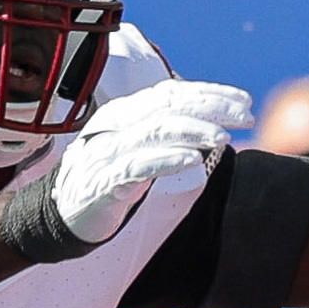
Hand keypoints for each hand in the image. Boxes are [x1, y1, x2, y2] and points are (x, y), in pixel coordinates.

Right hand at [43, 77, 258, 240]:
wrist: (64, 214)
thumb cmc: (109, 179)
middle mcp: (116, 125)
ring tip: (223, 136)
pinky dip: (166, 160)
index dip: (210, 93)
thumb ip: (167, 131)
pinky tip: (192, 160)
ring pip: (155, 131)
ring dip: (194, 131)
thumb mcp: (139, 148)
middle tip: (245, 115)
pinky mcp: (104, 181)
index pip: (172, 93)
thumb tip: (213, 119)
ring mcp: (108, 152)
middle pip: (168, 106)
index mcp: (126, 113)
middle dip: (211, 107)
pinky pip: (138, 165)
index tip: (244, 100)